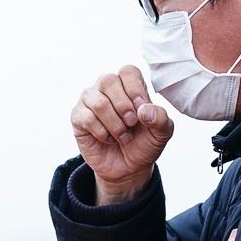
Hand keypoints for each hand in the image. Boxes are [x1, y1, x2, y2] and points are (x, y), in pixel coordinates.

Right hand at [70, 65, 174, 199]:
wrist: (128, 168)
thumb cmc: (144, 144)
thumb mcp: (162, 133)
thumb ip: (160, 118)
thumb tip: (143, 110)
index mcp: (128, 85)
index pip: (127, 71)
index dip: (135, 89)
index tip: (141, 110)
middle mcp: (106, 89)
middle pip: (108, 80)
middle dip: (123, 106)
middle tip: (132, 123)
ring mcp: (90, 101)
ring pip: (97, 101)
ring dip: (115, 124)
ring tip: (123, 136)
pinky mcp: (78, 117)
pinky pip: (87, 118)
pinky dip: (102, 132)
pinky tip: (108, 139)